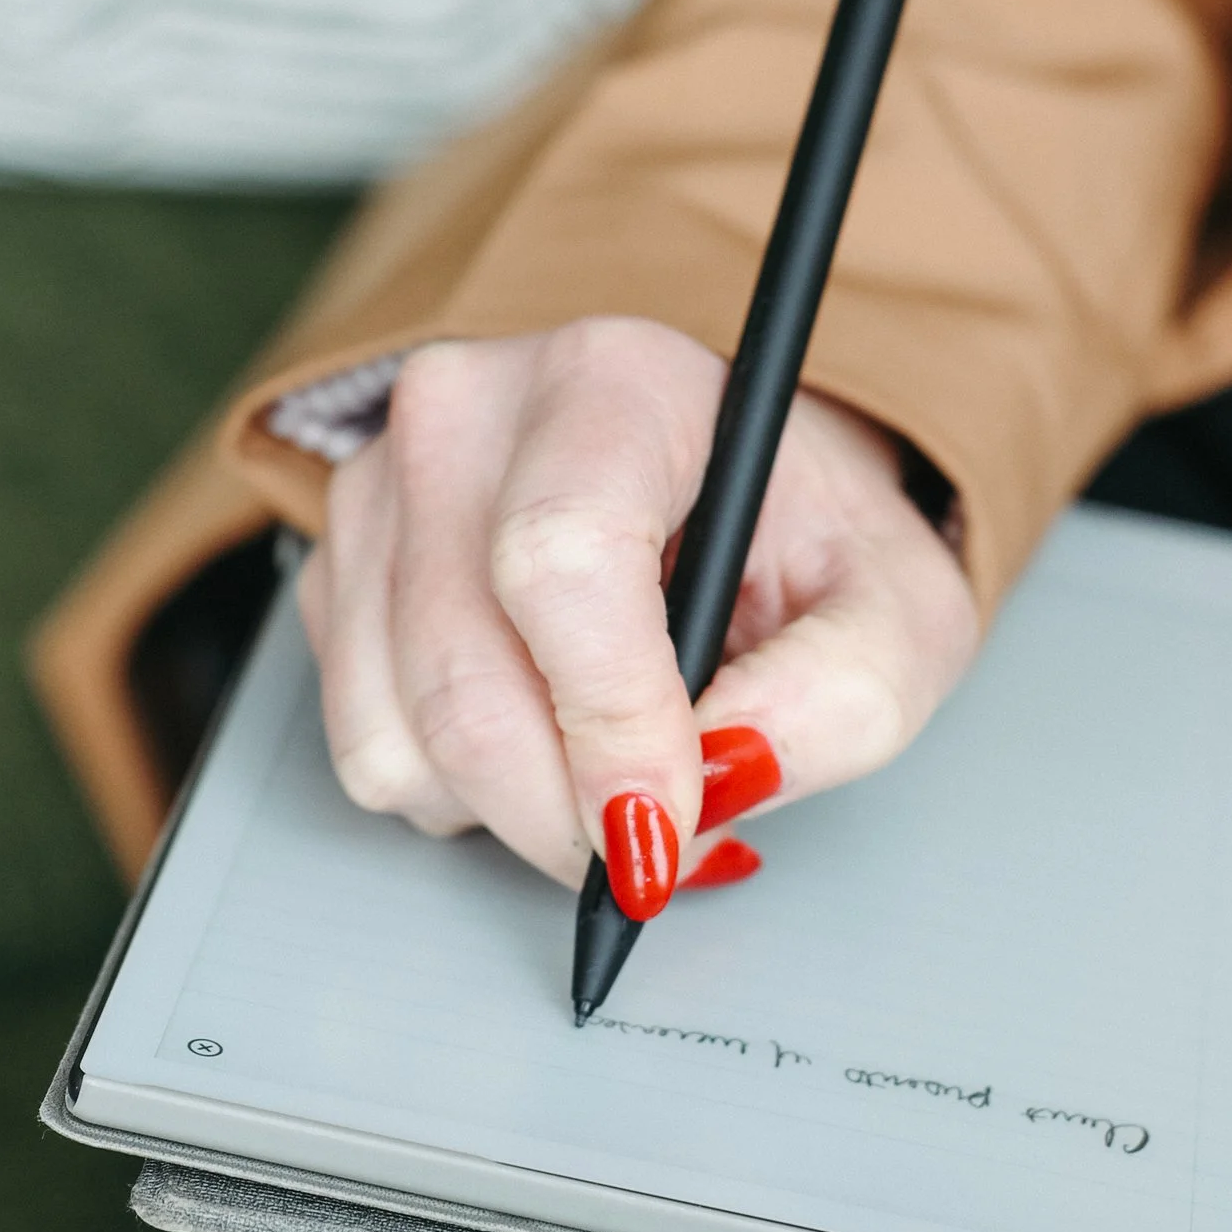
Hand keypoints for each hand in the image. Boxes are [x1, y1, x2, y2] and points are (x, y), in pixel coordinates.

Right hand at [297, 321, 978, 912]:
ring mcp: (380, 485)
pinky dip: (458, 792)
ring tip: (615, 764)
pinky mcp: (337, 566)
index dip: (609, 722)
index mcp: (614, 382)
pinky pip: (368, 746)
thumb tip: (730, 774)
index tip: (666, 828)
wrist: (728, 486)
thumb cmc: (804, 535)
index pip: (562, 556)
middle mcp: (470, 411)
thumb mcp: (894, 609)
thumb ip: (845, 694)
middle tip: (660, 849)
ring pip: (404, 731)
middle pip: (465, 671)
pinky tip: (540, 736)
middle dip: (568, 812)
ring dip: (518, 809)